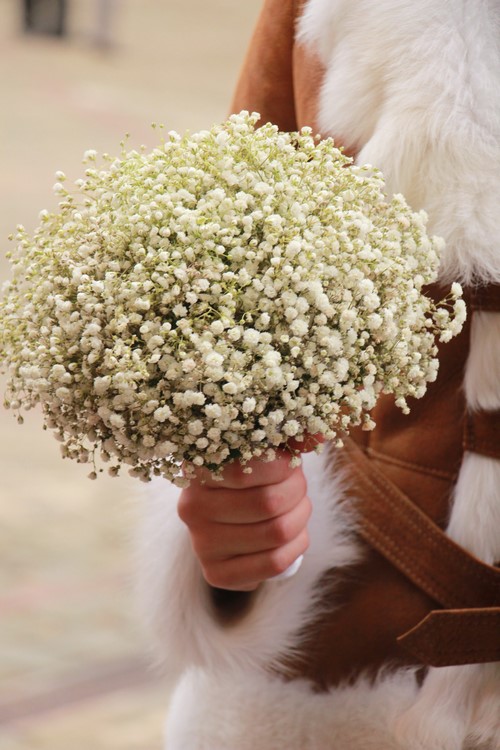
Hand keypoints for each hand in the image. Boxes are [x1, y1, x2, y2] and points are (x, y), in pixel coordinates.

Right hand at [177, 438, 320, 591]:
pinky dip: (297, 547)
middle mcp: (192, 507)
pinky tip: (295, 535)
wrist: (228, 515)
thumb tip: (318, 434)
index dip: (282, 466)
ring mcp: (201, 544)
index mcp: (198, 469)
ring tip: (299, 507)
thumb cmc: (251, 473)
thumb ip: (287, 437)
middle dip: (298, 491)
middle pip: (269, 503)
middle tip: (299, 485)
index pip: (245, 468)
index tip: (290, 462)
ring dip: (302, 517)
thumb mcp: (261, 448)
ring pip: (277, 532)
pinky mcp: (216, 573)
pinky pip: (274, 563)